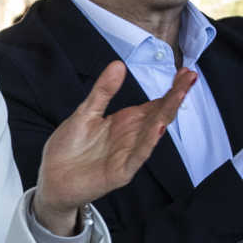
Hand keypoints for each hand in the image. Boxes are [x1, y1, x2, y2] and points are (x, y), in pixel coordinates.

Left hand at [34, 62, 193, 232]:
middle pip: (159, 115)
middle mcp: (131, 137)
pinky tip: (157, 128)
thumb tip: (118, 64)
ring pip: (152, 133)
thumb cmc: (69, 148)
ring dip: (165, 115)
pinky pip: (136, 156)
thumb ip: (103, 91)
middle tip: (190, 77)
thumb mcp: (85, 112)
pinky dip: (147, 143)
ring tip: (179, 95)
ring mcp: (128, 155)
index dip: (170, 89)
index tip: (186, 72)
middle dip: (174, 96)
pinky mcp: (119, 173)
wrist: (51, 179)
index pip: (155, 104)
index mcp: (125, 122)